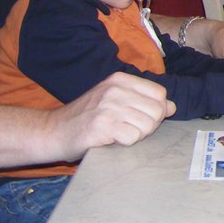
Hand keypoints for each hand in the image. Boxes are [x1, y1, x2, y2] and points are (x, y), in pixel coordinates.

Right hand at [49, 73, 174, 161]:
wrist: (51, 131)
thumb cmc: (86, 118)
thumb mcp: (114, 100)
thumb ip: (143, 100)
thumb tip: (172, 106)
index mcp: (120, 80)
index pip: (159, 94)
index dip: (157, 110)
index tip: (141, 118)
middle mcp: (115, 90)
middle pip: (157, 111)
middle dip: (148, 126)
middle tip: (127, 129)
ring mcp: (108, 107)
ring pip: (147, 126)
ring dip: (136, 135)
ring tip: (117, 133)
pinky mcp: (101, 126)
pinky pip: (132, 138)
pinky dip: (125, 143)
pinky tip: (110, 139)